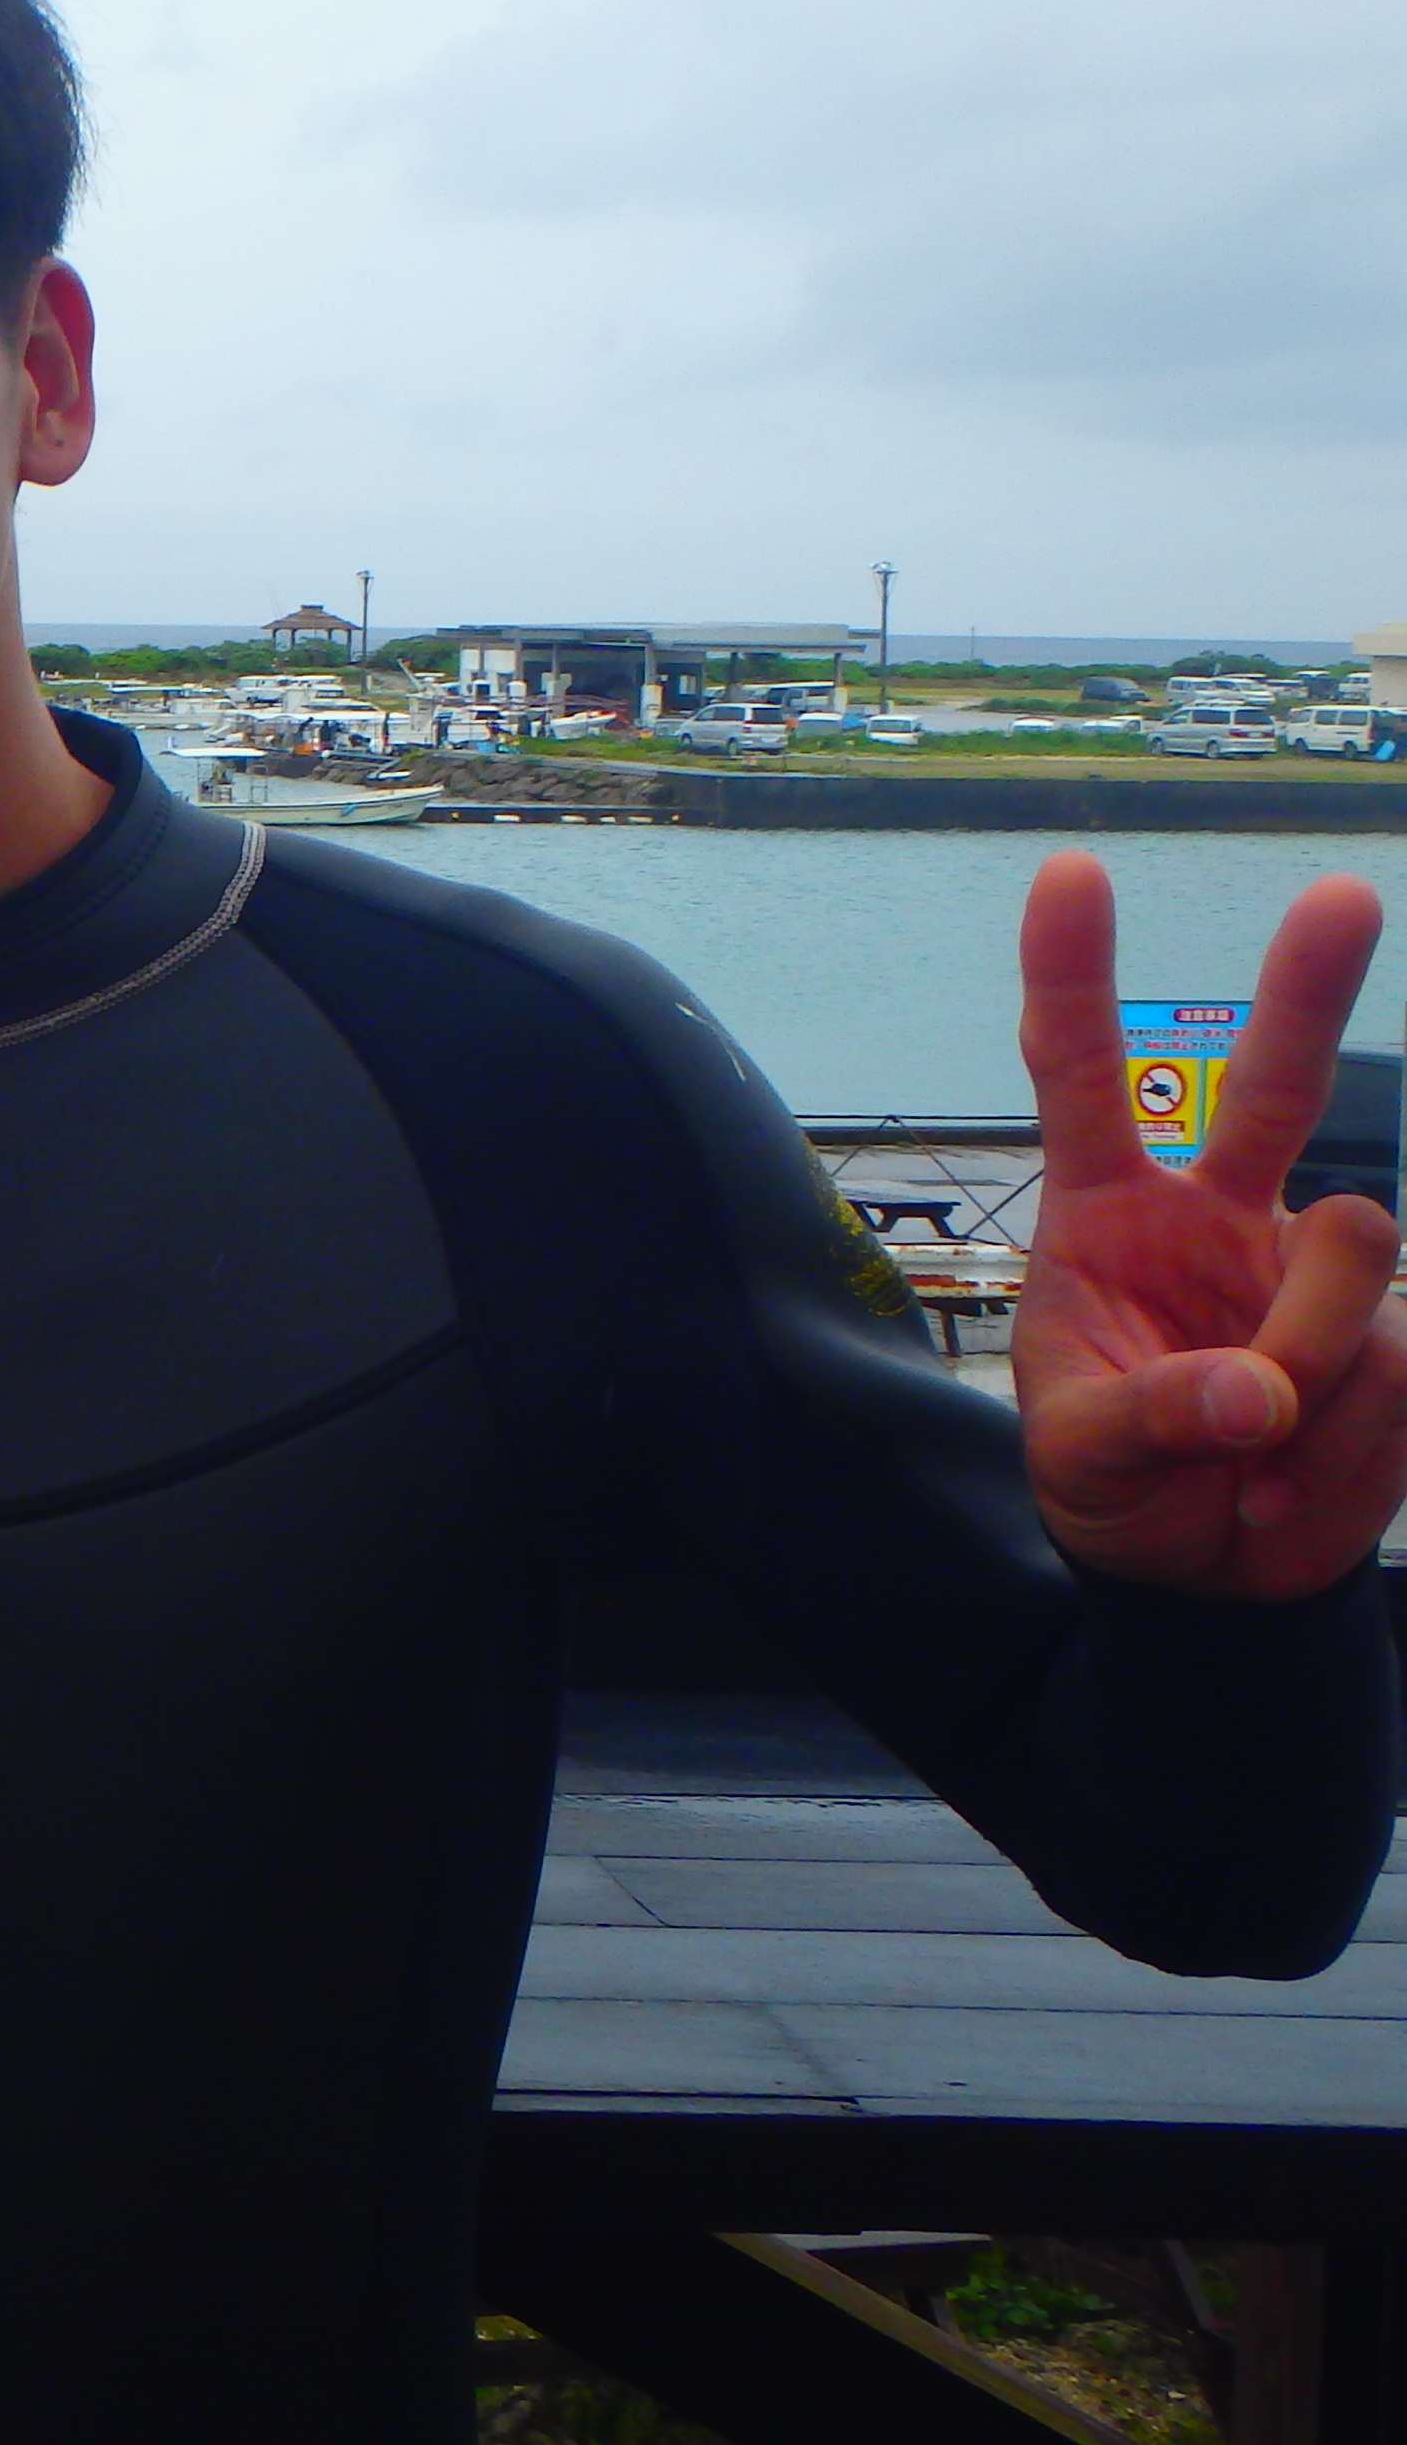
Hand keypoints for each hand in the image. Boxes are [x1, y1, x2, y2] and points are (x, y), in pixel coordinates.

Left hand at [1011, 853, 1406, 1598]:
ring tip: (1246, 1453)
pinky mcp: (1391, 1339)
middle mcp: (1219, 1217)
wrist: (1200, 1574)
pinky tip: (1286, 1482)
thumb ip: (1152, 1419)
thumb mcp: (1084, 1462)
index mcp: (1109, 1213)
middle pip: (1269, 1084)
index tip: (1070, 871)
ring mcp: (1312, 1271)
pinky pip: (1395, 1366)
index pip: (1080, 1077)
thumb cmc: (1114, 1484)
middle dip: (1308, 988)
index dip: (1071, 976)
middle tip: (1336, 894)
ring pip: (1351, 1255)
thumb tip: (1254, 1395)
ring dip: (1306, 1363)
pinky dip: (1343, 1446)